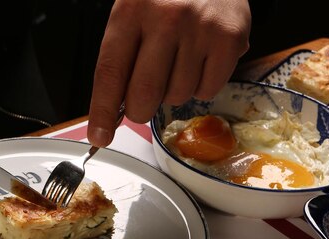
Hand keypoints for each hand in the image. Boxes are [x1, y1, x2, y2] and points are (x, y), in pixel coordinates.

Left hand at [87, 0, 250, 145]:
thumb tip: (113, 111)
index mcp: (131, 10)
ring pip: (176, 96)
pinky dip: (200, 85)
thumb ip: (120, 58)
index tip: (99, 136)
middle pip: (144, 94)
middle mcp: (166, 17)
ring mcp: (201, 28)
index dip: (102, 112)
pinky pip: (206, 90)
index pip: (109, 73)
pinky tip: (198, 60)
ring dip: (172, 91)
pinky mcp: (230, 38)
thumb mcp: (133, 12)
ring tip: (177, 61)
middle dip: (138, 109)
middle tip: (140, 101)